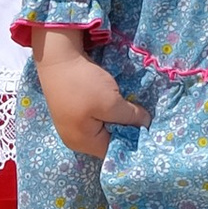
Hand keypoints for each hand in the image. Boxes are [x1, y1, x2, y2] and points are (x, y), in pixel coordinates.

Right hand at [32, 24, 143, 157]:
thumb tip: (146, 124)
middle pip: (109, 141)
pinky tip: (117, 102)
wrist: (57, 57)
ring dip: (118, 119)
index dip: (133, 142)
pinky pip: (96, 119)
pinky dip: (108, 112)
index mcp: (84, 143)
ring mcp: (73, 126)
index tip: (150, 131)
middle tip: (144, 119)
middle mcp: (77, 139)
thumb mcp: (111, 101)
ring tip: (133, 110)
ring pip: (104, 128)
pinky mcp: (74, 111)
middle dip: (126, 130)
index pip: (114, 151)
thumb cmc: (82, 83)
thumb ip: (130, 117)